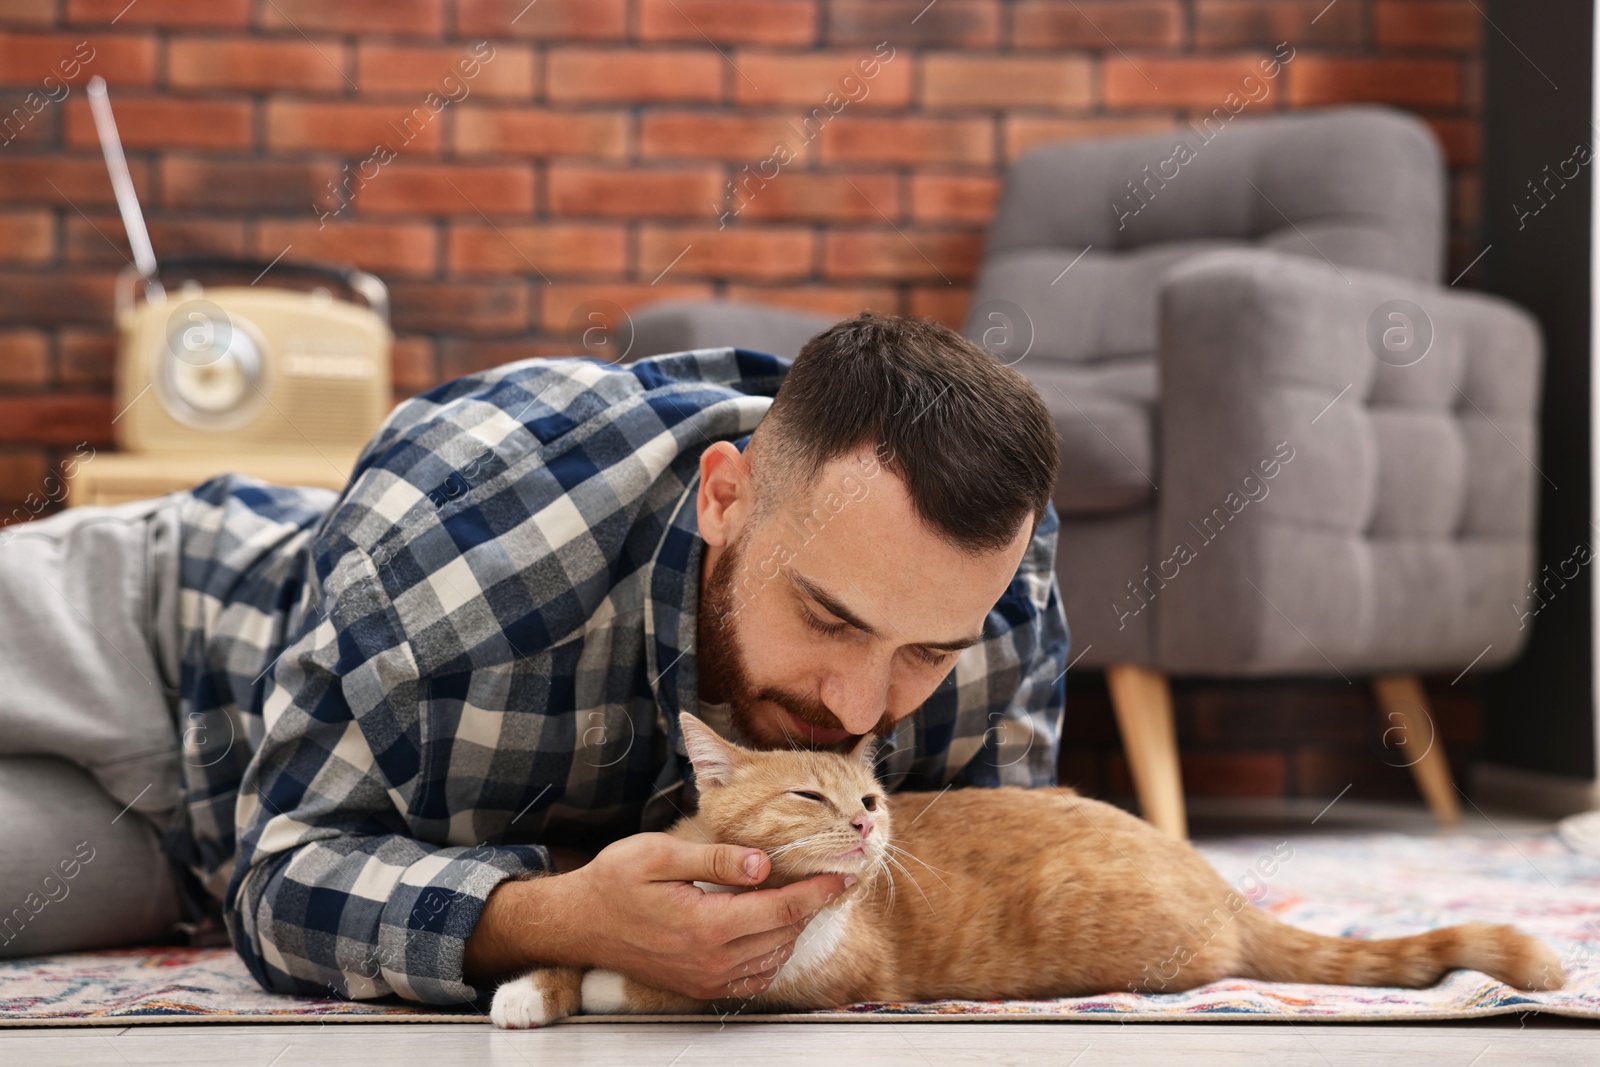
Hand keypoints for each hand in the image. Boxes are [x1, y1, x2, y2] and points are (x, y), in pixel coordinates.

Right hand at [560, 832, 851, 1000]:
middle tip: (830, 877)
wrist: (579, 923)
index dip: (818, 890)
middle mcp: (712, 960)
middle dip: (812, 904)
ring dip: (794, 927)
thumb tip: (763, 863)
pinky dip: (772, 953)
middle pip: (785, 933)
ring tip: (802, 895)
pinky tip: (772, 928)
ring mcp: (707, 978)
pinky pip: (753, 977)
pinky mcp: (700, 986)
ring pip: (774, 956)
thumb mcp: (660, 854)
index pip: (782, 909)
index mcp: (707, 925)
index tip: (843, 872)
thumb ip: (717, 859)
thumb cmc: (614, 881)